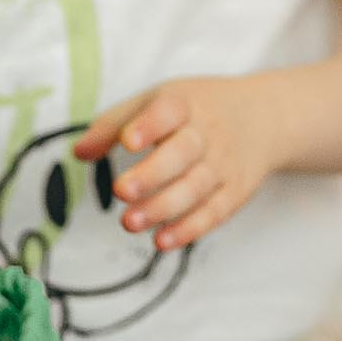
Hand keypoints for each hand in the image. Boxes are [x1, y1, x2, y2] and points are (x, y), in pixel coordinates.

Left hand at [75, 77, 286, 250]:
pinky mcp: (235, 191)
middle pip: (183, 153)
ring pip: (195, 188)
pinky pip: (214, 212)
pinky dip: (189, 229)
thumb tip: (79, 152)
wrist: (263, 117)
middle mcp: (207, 133)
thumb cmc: (197, 110)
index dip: (149, 125)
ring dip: (163, 208)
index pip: (169, 111)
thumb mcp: (158, 100)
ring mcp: (224, 164)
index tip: (128, 140)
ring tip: (130, 222)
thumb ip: (115, 123)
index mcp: (185, 104)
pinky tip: (162, 240)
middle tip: (122, 190)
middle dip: (153, 174)